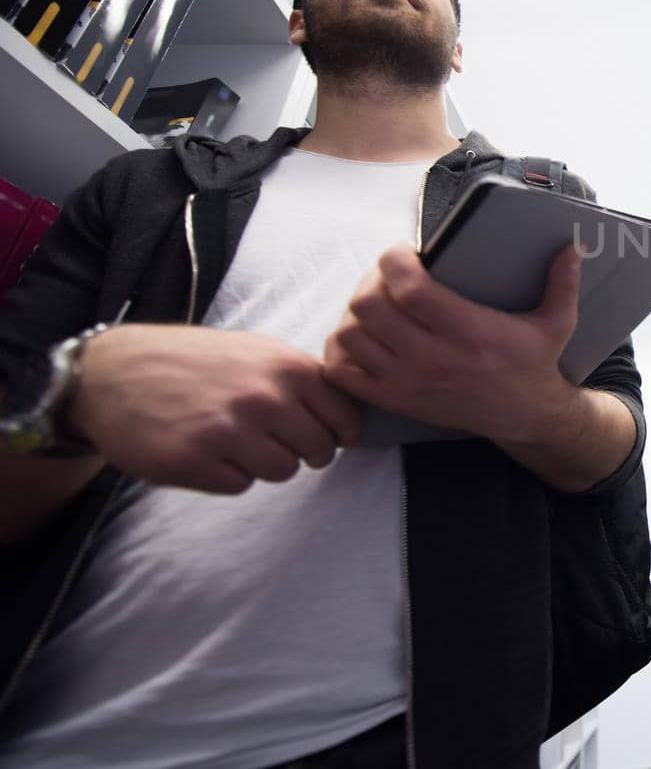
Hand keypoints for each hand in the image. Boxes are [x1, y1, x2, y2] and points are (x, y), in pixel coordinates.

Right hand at [67, 324, 361, 493]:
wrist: (114, 373)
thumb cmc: (195, 362)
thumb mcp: (258, 352)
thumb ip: (303, 379)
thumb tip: (350, 416)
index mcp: (287, 368)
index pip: (345, 419)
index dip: (337, 433)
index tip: (323, 434)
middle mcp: (263, 398)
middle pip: (319, 451)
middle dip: (303, 452)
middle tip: (272, 440)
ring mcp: (229, 431)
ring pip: (283, 471)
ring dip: (264, 464)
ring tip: (234, 441)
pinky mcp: (194, 462)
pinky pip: (240, 485)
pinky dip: (227, 474)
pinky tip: (205, 451)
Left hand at [322, 243, 584, 442]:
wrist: (524, 417)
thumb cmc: (534, 363)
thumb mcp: (556, 323)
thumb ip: (562, 282)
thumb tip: (571, 246)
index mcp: (470, 332)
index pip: (409, 289)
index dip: (394, 261)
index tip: (406, 251)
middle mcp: (434, 358)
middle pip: (369, 306)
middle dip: (372, 280)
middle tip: (390, 275)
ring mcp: (408, 382)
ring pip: (350, 334)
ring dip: (355, 311)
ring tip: (377, 301)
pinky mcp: (395, 399)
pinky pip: (342, 371)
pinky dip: (342, 348)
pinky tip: (364, 334)